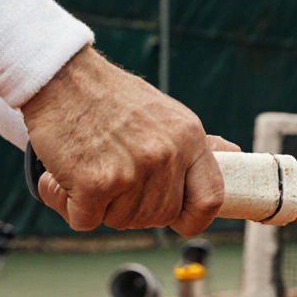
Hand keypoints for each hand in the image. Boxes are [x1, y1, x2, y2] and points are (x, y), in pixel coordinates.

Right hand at [22, 46, 224, 235]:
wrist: (61, 76)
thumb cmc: (111, 97)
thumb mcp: (167, 114)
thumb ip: (195, 144)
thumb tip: (234, 155)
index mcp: (189, 139)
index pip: (210, 198)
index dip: (195, 219)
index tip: (178, 221)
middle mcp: (166, 156)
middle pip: (158, 216)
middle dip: (132, 206)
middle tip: (110, 177)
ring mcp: (133, 171)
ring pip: (120, 221)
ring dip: (99, 205)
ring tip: (87, 167)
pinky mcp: (96, 183)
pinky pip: (85, 220)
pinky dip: (69, 205)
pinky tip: (64, 176)